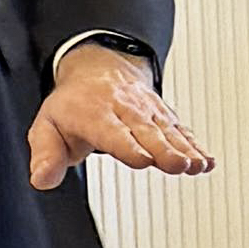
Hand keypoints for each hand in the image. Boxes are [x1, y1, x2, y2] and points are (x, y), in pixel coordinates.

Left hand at [27, 41, 212, 191]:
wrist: (98, 69)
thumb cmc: (73, 106)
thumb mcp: (47, 127)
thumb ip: (46, 155)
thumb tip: (42, 179)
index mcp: (94, 114)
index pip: (112, 132)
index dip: (128, 146)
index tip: (143, 160)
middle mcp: (125, 110)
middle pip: (147, 132)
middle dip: (164, 149)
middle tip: (179, 166)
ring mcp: (147, 112)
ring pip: (168, 130)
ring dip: (186, 149)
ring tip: (198, 166)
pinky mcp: (164, 116)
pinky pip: (181, 130)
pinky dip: (196, 145)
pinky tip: (207, 161)